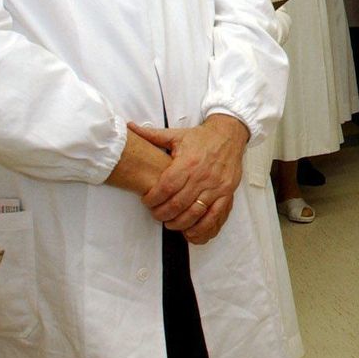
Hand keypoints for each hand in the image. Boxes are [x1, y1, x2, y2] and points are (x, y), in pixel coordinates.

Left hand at [132, 114, 249, 243]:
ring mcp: (216, 186)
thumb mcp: (176, 135)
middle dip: (162, 214)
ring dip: (179, 223)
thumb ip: (152, 135)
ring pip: (194, 213)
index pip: (166, 187)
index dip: (153, 199)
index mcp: (188, 162)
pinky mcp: (227, 193)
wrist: (230, 134)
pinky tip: (191, 231)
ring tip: (170, 223)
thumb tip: (129, 127)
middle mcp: (202, 176)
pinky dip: (202, 228)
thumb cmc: (202, 137)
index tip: (146, 202)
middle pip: (178, 204)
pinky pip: (215, 216)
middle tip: (156, 215)